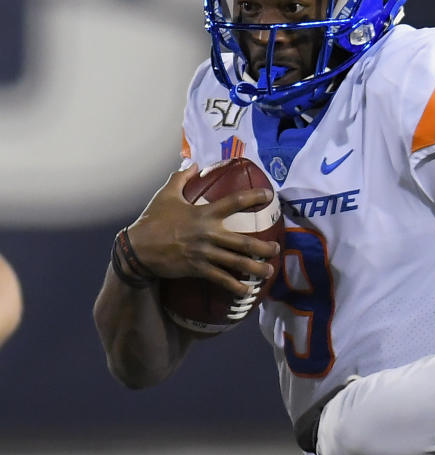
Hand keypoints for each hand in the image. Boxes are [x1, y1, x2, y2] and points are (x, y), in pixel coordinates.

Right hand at [125, 165, 280, 296]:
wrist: (136, 249)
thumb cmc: (153, 220)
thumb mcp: (166, 195)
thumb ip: (180, 178)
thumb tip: (192, 162)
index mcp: (204, 214)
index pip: (235, 202)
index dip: (254, 198)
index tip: (270, 196)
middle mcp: (208, 234)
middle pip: (244, 242)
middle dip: (264, 247)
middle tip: (277, 248)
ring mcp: (204, 253)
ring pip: (236, 263)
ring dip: (256, 268)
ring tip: (270, 270)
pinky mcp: (197, 269)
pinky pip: (220, 279)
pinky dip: (235, 286)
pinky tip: (247, 291)